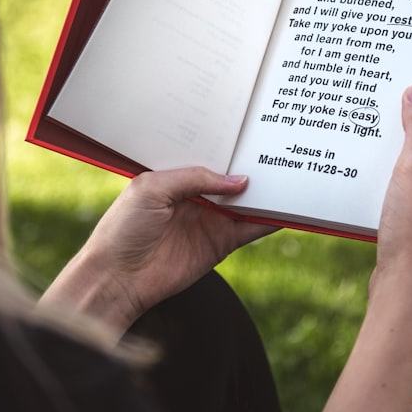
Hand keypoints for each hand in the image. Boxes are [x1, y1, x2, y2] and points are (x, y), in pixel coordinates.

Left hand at [42, 167, 275, 331]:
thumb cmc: (123, 228)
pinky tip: (288, 210)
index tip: (254, 132)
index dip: (230, 148)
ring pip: (247, 203)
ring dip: (267, 193)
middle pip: (233, 179)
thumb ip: (195, 178)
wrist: (117, 278)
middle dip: (254, 167)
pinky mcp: (220, 245)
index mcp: (176, 177)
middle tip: (281, 149)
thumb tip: (238, 181)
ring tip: (294, 176)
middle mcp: (196, 197)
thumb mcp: (152, 188)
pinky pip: (251, 230)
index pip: (210, 158)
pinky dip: (270, 221)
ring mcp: (210, 220)